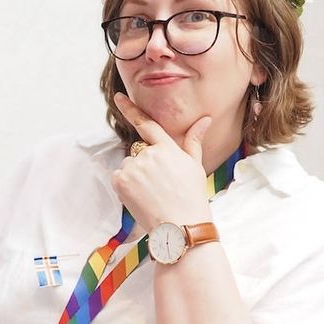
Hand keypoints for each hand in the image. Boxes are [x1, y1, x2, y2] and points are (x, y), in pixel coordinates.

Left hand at [111, 93, 212, 231]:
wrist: (179, 226)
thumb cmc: (191, 197)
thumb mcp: (195, 166)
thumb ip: (193, 140)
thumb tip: (205, 119)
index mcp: (167, 148)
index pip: (147, 124)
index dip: (130, 109)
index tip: (117, 97)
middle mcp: (148, 154)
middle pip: (139, 153)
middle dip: (145, 165)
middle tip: (160, 185)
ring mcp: (133, 167)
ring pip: (129, 166)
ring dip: (136, 177)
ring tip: (152, 194)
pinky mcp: (122, 181)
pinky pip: (120, 177)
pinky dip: (126, 186)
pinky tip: (141, 197)